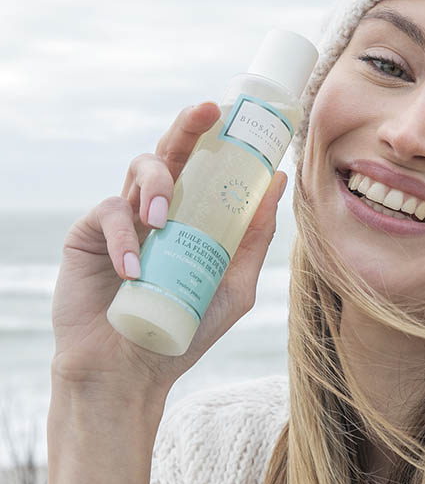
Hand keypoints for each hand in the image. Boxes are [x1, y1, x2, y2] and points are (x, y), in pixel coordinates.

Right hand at [50, 101, 287, 402]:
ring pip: (139, 170)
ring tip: (164, 218)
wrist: (131, 373)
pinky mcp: (89, 234)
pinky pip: (107, 213)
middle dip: (189, 125)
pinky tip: (133, 268)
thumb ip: (254, 237)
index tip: (239, 114)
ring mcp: (124, 219)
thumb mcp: (233, 284)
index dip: (218, 137)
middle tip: (208, 110)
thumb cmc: (185, 329)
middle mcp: (158, 208)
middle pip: (172, 151)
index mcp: (192, 216)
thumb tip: (277, 182)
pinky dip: (124, 236)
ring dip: (157, 184)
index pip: (204, 166)